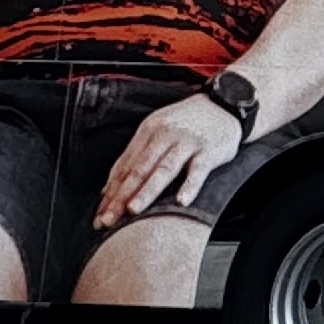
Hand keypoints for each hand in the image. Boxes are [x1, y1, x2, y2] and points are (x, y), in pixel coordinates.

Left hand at [96, 92, 247, 226]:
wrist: (224, 104)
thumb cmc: (187, 122)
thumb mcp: (157, 131)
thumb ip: (136, 157)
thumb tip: (109, 189)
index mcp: (147, 131)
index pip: (124, 167)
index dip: (110, 193)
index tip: (100, 215)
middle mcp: (164, 135)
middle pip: (138, 170)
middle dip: (120, 197)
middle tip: (108, 219)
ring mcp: (187, 142)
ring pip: (163, 169)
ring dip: (147, 191)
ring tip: (133, 210)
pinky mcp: (208, 150)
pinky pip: (198, 170)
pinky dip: (189, 186)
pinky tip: (181, 201)